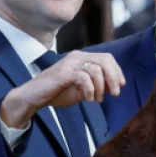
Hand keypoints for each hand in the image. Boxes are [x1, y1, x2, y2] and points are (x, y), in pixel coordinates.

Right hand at [0, 51, 124, 127]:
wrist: (34, 97)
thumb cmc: (57, 92)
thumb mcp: (82, 88)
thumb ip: (97, 85)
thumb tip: (114, 85)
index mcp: (82, 58)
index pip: (107, 58)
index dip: (117, 71)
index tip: (121, 85)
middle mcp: (76, 57)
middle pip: (105, 61)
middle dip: (114, 78)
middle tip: (115, 94)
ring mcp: (69, 63)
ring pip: (97, 69)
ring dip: (101, 87)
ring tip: (97, 99)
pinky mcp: (64, 73)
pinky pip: (84, 78)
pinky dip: (90, 90)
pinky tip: (88, 99)